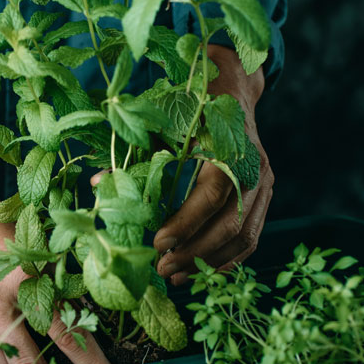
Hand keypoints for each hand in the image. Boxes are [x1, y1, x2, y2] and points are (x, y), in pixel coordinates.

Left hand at [154, 45, 273, 284]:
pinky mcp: (263, 195)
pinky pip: (251, 235)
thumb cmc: (190, 104)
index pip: (211, 195)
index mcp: (228, 147)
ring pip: (244, 236)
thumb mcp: (160, 123)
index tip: (157, 244)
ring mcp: (263, 183)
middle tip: (162, 268)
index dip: (185, 223)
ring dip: (210, 262)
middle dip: (194, 252)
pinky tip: (201, 270)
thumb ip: (134, 154)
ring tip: (177, 276)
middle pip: (230, 224)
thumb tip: (100, 186)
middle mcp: (253, 168)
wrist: (229, 87)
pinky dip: (228, 258)